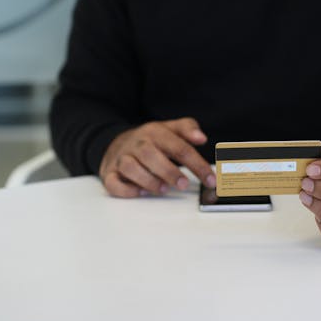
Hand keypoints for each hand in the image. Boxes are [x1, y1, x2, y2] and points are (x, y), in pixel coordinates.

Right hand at [99, 117, 215, 197]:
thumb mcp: (170, 129)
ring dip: (148, 181)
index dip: (197, 164)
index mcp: (155, 132)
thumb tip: (201, 137)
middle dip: (169, 172)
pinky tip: (141, 192)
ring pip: (130, 168)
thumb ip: (188, 129)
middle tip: (183, 185)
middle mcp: (137, 144)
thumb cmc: (150, 140)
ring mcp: (122, 158)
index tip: (210, 179)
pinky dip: (126, 190)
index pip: (179, 147)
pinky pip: (113, 182)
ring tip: (163, 189)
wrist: (116, 142)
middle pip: (150, 155)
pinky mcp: (110, 173)